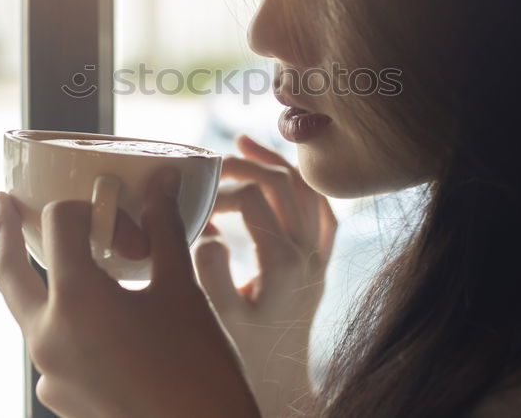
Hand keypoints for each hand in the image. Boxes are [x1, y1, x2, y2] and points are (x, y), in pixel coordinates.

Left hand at [0, 167, 261, 417]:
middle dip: (0, 233)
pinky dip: (66, 323)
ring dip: (37, 281)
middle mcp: (48, 338)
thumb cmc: (201, 371)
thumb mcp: (183, 291)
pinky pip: (52, 348)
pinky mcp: (61, 399)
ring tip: (55, 259)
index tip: (133, 231)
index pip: (59, 224)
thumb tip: (162, 182)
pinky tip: (100, 324)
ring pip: (29, 313)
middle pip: (7, 273)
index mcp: (77, 301)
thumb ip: (164, 231)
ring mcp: (49, 375)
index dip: (95, 210)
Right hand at [193, 136, 338, 417]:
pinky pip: (322, 209)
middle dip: (245, 165)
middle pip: (282, 183)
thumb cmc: (247, 350)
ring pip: (306, 188)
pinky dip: (302, 185)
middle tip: (213, 161)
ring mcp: (319, 254)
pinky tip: (280, 175)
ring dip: (275, 162)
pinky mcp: (322, 260)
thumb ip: (211, 275)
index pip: (252, 199)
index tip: (197, 206)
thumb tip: (210, 233)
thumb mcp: (222, 318)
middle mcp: (308, 252)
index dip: (220, 192)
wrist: (282, 377)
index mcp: (282, 262)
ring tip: (242, 144)